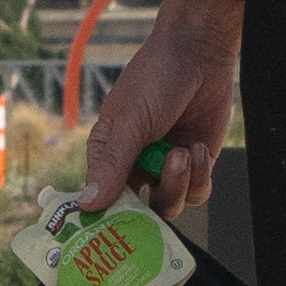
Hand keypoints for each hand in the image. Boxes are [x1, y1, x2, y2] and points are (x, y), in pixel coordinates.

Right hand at [76, 0, 239, 219]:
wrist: (198, 54)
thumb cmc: (154, 79)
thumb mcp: (129, 122)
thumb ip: (111, 164)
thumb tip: (87, 204)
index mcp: (108, 156)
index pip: (101, 201)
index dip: (107, 218)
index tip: (114, 232)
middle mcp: (135, 167)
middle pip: (140, 213)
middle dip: (153, 202)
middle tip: (159, 187)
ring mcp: (166, 168)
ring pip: (171, 204)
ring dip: (179, 182)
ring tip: (182, 152)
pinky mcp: (195, 165)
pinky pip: (197, 192)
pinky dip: (199, 175)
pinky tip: (197, 148)